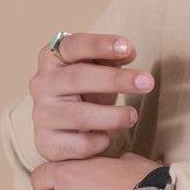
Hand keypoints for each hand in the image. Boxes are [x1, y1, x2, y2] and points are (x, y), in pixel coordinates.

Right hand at [27, 31, 153, 161]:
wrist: (65, 127)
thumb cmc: (86, 89)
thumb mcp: (99, 68)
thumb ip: (113, 57)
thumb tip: (128, 52)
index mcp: (52, 58)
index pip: (73, 45)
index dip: (100, 44)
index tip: (126, 47)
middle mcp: (41, 84)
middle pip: (78, 78)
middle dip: (115, 80)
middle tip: (147, 82)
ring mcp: (41, 114)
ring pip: (80, 115)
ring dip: (113, 116)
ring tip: (132, 115)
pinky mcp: (46, 143)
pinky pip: (80, 144)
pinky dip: (100, 141)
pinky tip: (106, 137)